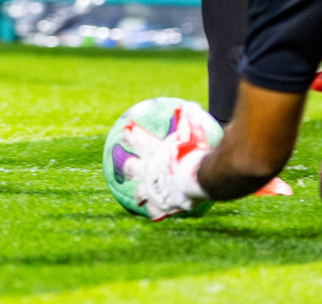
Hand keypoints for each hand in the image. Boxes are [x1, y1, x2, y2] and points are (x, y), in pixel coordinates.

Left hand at [118, 105, 213, 220]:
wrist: (196, 178)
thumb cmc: (196, 153)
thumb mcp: (194, 132)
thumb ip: (190, 119)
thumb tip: (189, 105)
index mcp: (155, 153)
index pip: (140, 141)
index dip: (132, 136)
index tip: (125, 131)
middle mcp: (149, 171)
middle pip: (132, 169)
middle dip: (128, 167)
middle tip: (125, 166)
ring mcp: (152, 189)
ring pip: (139, 193)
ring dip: (138, 194)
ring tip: (136, 199)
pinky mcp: (160, 206)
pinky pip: (154, 211)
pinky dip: (155, 212)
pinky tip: (155, 217)